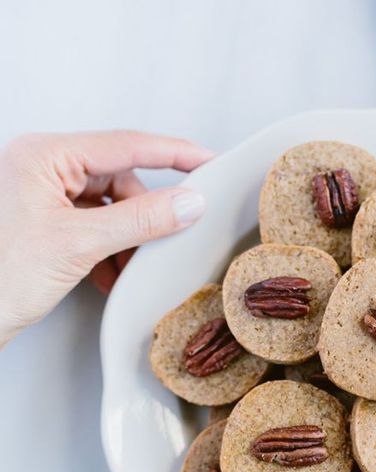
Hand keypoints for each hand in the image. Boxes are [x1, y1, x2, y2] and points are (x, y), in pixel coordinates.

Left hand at [0, 130, 212, 345]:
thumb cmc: (1, 277)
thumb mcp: (81, 245)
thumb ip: (141, 220)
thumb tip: (188, 203)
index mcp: (43, 155)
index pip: (124, 145)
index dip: (173, 154)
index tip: (209, 161)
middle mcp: (42, 168)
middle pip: (119, 180)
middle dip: (142, 217)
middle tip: (161, 243)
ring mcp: (42, 196)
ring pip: (109, 209)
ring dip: (126, 241)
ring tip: (125, 269)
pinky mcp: (45, 224)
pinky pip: (94, 228)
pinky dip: (109, 252)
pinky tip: (108, 276)